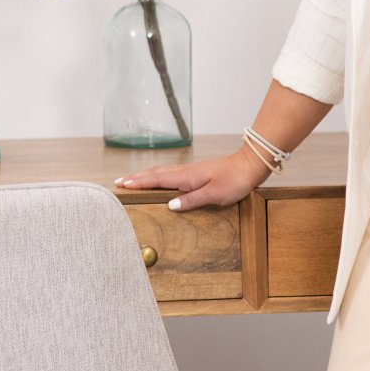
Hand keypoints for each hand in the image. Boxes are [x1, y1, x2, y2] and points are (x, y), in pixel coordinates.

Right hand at [113, 145, 265, 211]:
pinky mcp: (197, 172)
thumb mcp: (214, 195)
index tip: (122, 185)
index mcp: (186, 177)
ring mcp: (191, 170)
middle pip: (155, 173)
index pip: (157, 179)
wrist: (250, 165)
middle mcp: (185, 172)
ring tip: (133, 179)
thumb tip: (170, 205)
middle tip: (119, 182)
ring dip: (146, 175)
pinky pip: (171, 173)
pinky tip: (160, 178)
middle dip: (136, 178)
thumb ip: (192, 200)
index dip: (138, 183)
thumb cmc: (234, 181)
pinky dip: (158, 175)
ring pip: (162, 172)